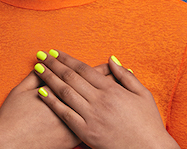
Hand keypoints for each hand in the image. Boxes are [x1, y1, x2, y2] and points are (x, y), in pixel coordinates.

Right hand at [0, 61, 112, 148]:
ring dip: (110, 98)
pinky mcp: (72, 139)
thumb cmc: (12, 118)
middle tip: (121, 71)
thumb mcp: (20, 92)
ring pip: (96, 108)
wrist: (9, 145)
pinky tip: (111, 115)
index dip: (96, 69)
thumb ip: (33, 78)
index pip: (83, 77)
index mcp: (58, 93)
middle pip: (94, 90)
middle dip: (108, 80)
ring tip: (122, 90)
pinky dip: (103, 118)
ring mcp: (72, 125)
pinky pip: (92, 127)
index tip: (108, 62)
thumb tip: (41, 67)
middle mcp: (69, 108)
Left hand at [34, 51, 179, 148]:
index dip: (67, 59)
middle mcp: (100, 101)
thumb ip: (125, 76)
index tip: (55, 52)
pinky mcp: (86, 132)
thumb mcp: (143, 95)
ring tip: (38, 68)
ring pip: (65, 93)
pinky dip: (52, 102)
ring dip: (49, 78)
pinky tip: (42, 92)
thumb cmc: (148, 124)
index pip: (84, 69)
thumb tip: (111, 59)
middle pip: (71, 78)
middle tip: (41, 55)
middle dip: (54, 64)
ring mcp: (92, 117)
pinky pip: (65, 114)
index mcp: (113, 90)